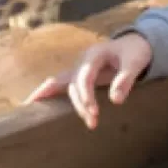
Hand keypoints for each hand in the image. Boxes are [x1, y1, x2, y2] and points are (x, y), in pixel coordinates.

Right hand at [23, 32, 153, 129]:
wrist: (134, 43)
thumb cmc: (135, 52)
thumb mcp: (135, 62)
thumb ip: (126, 79)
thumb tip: (115, 101)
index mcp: (94, 54)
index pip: (85, 77)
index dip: (87, 95)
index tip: (94, 113)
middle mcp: (82, 61)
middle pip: (73, 84)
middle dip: (79, 104)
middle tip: (92, 123)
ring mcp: (78, 67)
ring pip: (64, 85)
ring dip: (68, 104)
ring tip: (69, 122)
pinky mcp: (78, 75)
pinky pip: (59, 84)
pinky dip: (47, 93)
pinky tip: (32, 103)